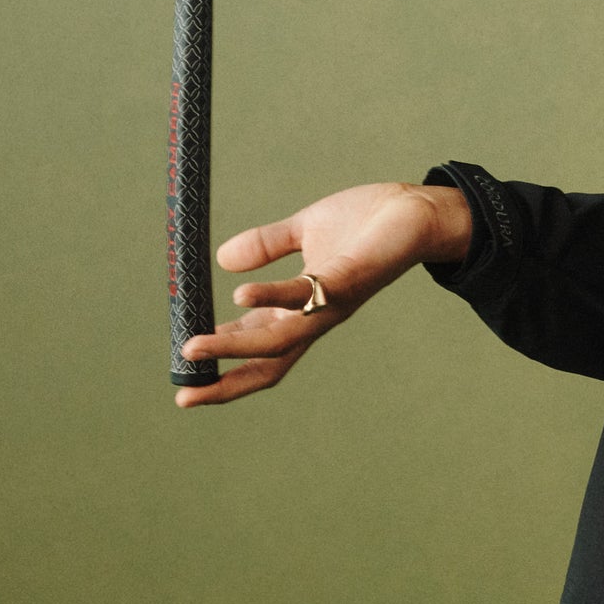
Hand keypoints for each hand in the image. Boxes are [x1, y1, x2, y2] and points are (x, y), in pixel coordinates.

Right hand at [176, 181, 472, 406]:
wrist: (418, 210)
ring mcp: (332, 303)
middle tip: (185, 393)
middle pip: (266, 362)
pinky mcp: (349, 280)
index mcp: (301, 308)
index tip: (186, 375)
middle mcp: (316, 316)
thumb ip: (267, 245)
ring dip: (235, 346)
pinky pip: (306, 296)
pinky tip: (240, 294)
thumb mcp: (306, 230)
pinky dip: (272, 298)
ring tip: (195, 345)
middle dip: (225, 381)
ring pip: (279, 340)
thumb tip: (223, 259)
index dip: (223, 365)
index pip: (257, 348)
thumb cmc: (367, 223)